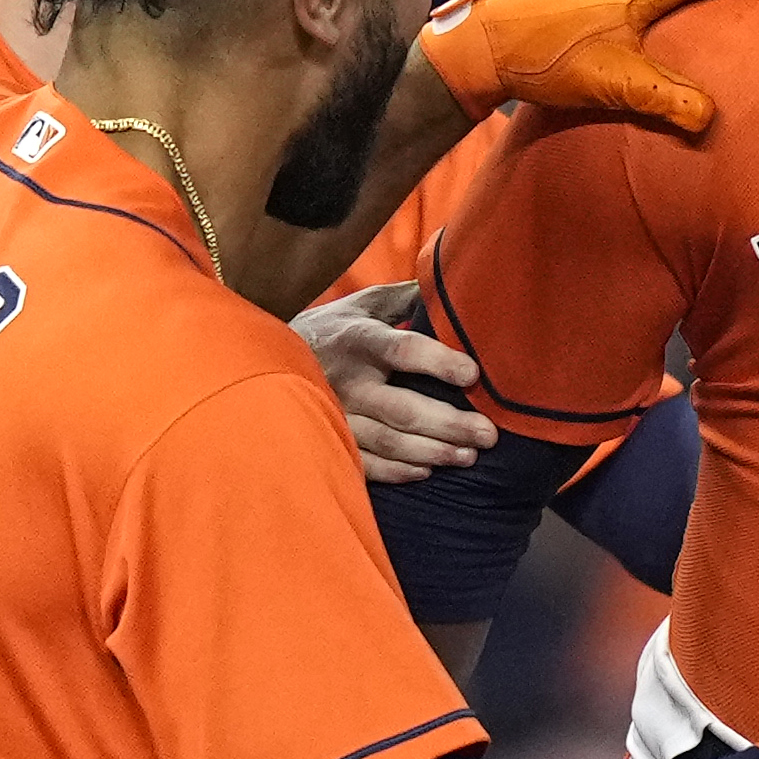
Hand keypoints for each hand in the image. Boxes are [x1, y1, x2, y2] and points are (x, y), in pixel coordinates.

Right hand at [293, 283, 494, 484]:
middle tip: (488, 434)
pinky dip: (398, 470)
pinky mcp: (330, 439)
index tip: (472, 374)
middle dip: (450, 424)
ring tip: (468, 456)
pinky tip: (428, 470)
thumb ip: (408, 299)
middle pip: (402, 409)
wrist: (270, 360)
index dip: (438, 363)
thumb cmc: (334, 329)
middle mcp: (347, 380)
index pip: (402, 351)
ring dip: (432, 451)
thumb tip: (455, 288)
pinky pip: (366, 463)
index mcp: (359, 339)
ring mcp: (337, 414)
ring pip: (388, 441)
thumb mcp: (365, 304)